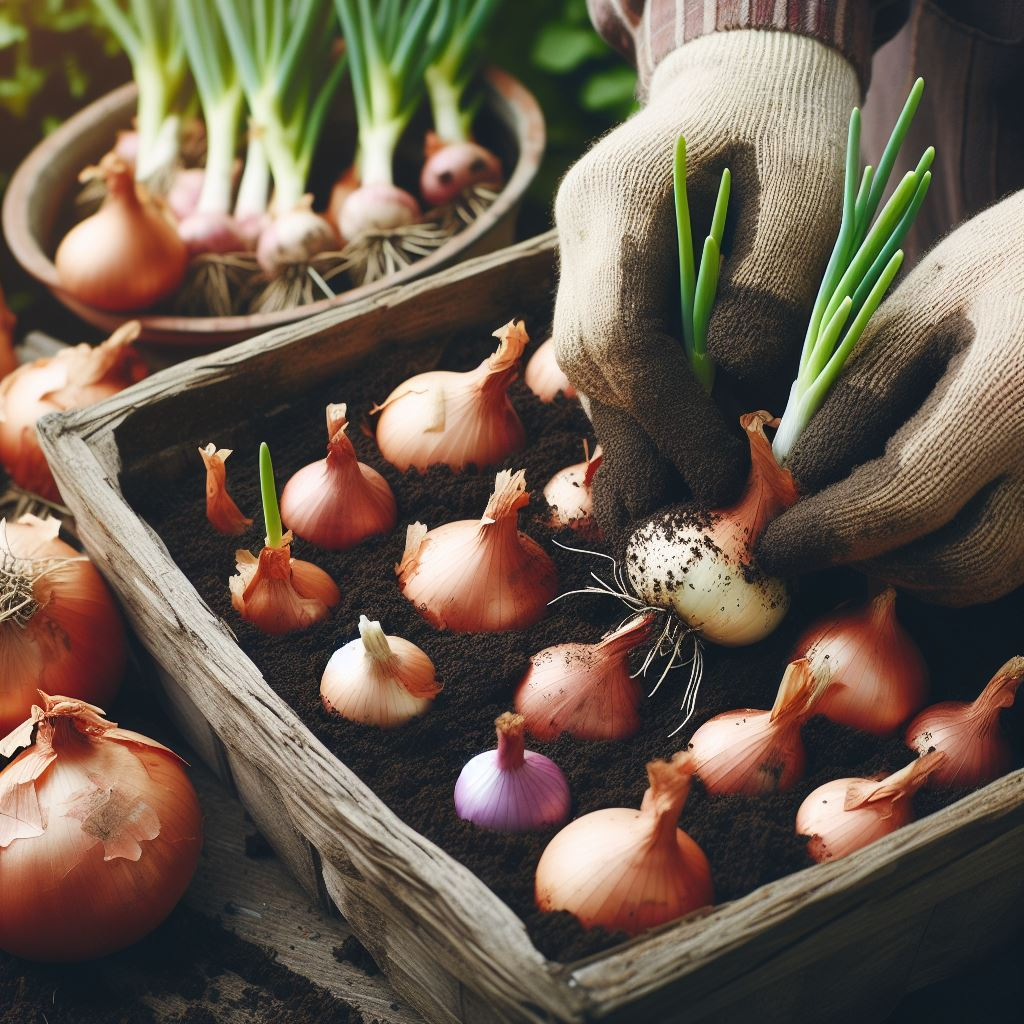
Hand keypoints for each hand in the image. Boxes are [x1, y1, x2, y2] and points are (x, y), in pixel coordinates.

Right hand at [553, 30, 858, 531]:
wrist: (741, 88)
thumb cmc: (786, 128)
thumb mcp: (808, 190)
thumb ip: (771, 294)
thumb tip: (732, 400)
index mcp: (613, 200)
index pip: (620, 337)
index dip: (670, 420)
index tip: (728, 479)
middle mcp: (576, 248)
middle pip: (595, 377)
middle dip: (646, 459)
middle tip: (697, 533)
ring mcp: (578, 277)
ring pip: (599, 388)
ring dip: (644, 455)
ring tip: (688, 521)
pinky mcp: (601, 302)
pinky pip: (615, 378)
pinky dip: (647, 428)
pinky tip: (674, 477)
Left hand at [759, 191, 1023, 604]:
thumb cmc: (1012, 263)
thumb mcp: (924, 303)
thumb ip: (856, 390)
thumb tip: (793, 477)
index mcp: (1008, 395)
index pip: (901, 501)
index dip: (825, 534)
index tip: (772, 546)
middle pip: (953, 564)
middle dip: (869, 560)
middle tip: (814, 533)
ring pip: (986, 574)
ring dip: (912, 564)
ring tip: (862, 516)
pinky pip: (1013, 557)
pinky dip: (953, 550)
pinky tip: (917, 513)